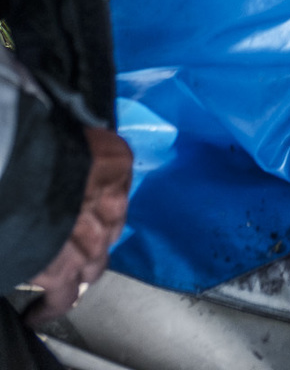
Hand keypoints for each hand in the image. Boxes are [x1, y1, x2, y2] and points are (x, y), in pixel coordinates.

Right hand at [24, 127, 132, 321]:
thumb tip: (66, 143)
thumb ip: (78, 145)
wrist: (21, 168)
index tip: (83, 195)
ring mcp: (93, 241)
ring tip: (60, 276)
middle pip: (107, 226)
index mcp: (117, 162)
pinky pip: (63, 298)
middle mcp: (113, 204)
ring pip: (93, 265)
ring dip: (78, 269)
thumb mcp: (69, 129)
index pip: (116, 180)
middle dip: (90, 231)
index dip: (96, 192)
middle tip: (69, 233)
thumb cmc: (42, 141)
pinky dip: (50, 306)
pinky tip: (38, 312)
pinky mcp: (66, 270)